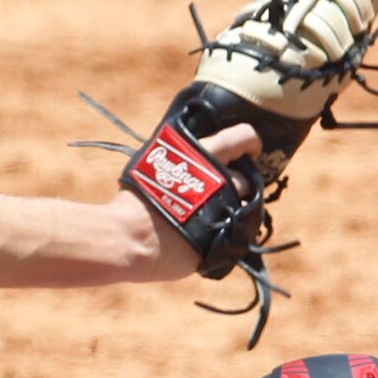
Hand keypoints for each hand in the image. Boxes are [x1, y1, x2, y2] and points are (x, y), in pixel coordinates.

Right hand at [121, 121, 262, 282]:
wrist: (126, 239)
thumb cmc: (132, 203)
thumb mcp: (155, 165)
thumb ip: (181, 162)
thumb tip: (190, 162)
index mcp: (202, 156)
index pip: (241, 138)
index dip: (250, 143)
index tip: (251, 150)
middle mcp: (220, 180)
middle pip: (246, 180)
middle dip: (237, 188)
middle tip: (219, 196)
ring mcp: (226, 210)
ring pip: (245, 210)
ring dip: (232, 213)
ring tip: (207, 222)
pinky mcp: (225, 239)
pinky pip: (235, 236)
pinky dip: (226, 237)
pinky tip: (205, 239)